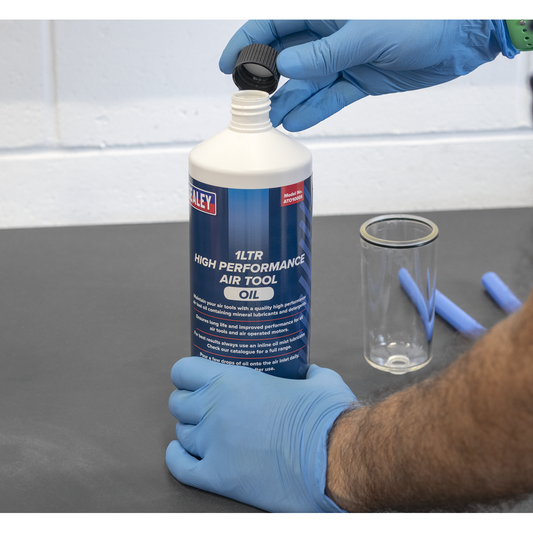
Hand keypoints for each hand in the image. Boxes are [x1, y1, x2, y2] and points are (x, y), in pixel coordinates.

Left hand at [166, 357, 357, 511]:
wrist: (333, 461)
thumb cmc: (326, 418)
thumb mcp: (320, 380)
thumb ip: (309, 372)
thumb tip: (310, 371)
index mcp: (233, 381)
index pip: (184, 370)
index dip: (186, 373)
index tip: (192, 377)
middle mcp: (216, 410)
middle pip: (178, 403)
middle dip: (188, 402)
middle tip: (202, 404)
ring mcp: (214, 445)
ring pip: (181, 433)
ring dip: (190, 430)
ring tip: (202, 430)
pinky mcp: (219, 477)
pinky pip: (180, 468)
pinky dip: (178, 458)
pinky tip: (182, 452)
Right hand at [219, 20, 515, 130]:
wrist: (461, 38)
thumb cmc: (424, 18)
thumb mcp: (368, 33)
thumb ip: (324, 53)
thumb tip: (286, 67)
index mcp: (327, 11)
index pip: (275, 24)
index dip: (248, 43)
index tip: (229, 66)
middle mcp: (330, 33)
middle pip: (285, 56)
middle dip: (266, 80)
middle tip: (251, 103)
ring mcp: (343, 57)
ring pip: (305, 82)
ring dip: (288, 101)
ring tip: (270, 121)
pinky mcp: (358, 78)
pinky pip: (329, 97)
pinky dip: (314, 111)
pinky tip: (296, 123)